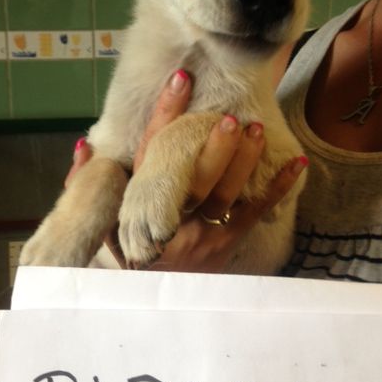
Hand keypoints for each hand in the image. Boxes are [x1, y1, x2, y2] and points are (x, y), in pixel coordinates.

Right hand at [65, 69, 306, 272]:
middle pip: (196, 179)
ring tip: (255, 129)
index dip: (166, 115)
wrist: (155, 302)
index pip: (153, 155)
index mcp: (141, 207)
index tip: (180, 79)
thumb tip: (84, 145)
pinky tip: (296, 162)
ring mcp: (204, 233)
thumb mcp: (102, 221)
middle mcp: (174, 220)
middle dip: (214, 148)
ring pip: (226, 193)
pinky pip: (255, 212)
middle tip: (229, 118)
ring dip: (243, 160)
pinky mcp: (228, 241)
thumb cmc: (129, 253)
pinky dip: (277, 188)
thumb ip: (90, 185)